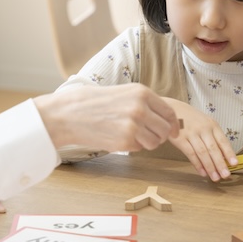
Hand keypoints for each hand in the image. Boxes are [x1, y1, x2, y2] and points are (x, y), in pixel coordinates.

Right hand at [33, 84, 178, 151]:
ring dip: (146, 143)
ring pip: (155, 142)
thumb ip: (145, 103)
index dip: (173, 125)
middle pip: (165, 129)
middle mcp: (141, 108)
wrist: (69, 113)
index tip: (173, 132)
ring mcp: (133, 125)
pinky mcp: (125, 141)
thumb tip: (166, 118)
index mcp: (142, 92)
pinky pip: (139, 148)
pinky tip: (118, 137)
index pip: (169, 112)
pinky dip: (132, 146)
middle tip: (148, 135)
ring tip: (131, 136)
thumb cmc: (94, 103)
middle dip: (160, 135)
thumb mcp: (124, 93)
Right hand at [164, 99, 236, 181]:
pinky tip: (202, 173)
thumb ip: (214, 137)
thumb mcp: (206, 123)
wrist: (173, 110)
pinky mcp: (180, 139)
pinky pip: (191, 154)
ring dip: (210, 167)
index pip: (223, 141)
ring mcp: (191, 134)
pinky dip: (197, 164)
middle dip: (220, 163)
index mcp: (212, 125)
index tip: (235, 164)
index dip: (229, 153)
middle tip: (226, 175)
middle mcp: (203, 129)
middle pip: (213, 149)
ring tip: (215, 178)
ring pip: (203, 153)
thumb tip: (224, 157)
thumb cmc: (192, 119)